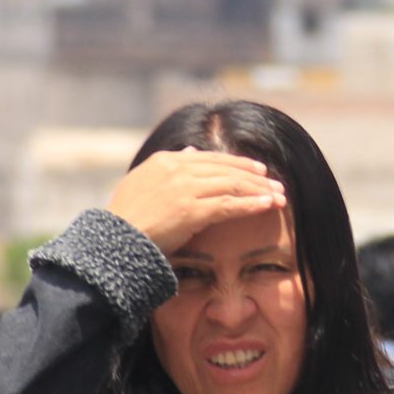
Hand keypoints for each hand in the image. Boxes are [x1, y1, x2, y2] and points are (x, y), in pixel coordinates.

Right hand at [103, 149, 286, 255]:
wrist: (113, 242)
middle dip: (256, 177)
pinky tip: (269, 206)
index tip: (258, 171)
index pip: (211, 158)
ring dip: (260, 190)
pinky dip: (252, 204)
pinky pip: (229, 204)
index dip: (238, 164)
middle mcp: (176, 169)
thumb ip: (168, 167)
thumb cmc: (127, 220)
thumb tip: (190, 151)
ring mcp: (183, 188)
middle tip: (277, 184)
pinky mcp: (190, 210)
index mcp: (165, 161)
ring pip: (232, 185)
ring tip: (280, 197)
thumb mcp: (143, 184)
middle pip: (226, 169)